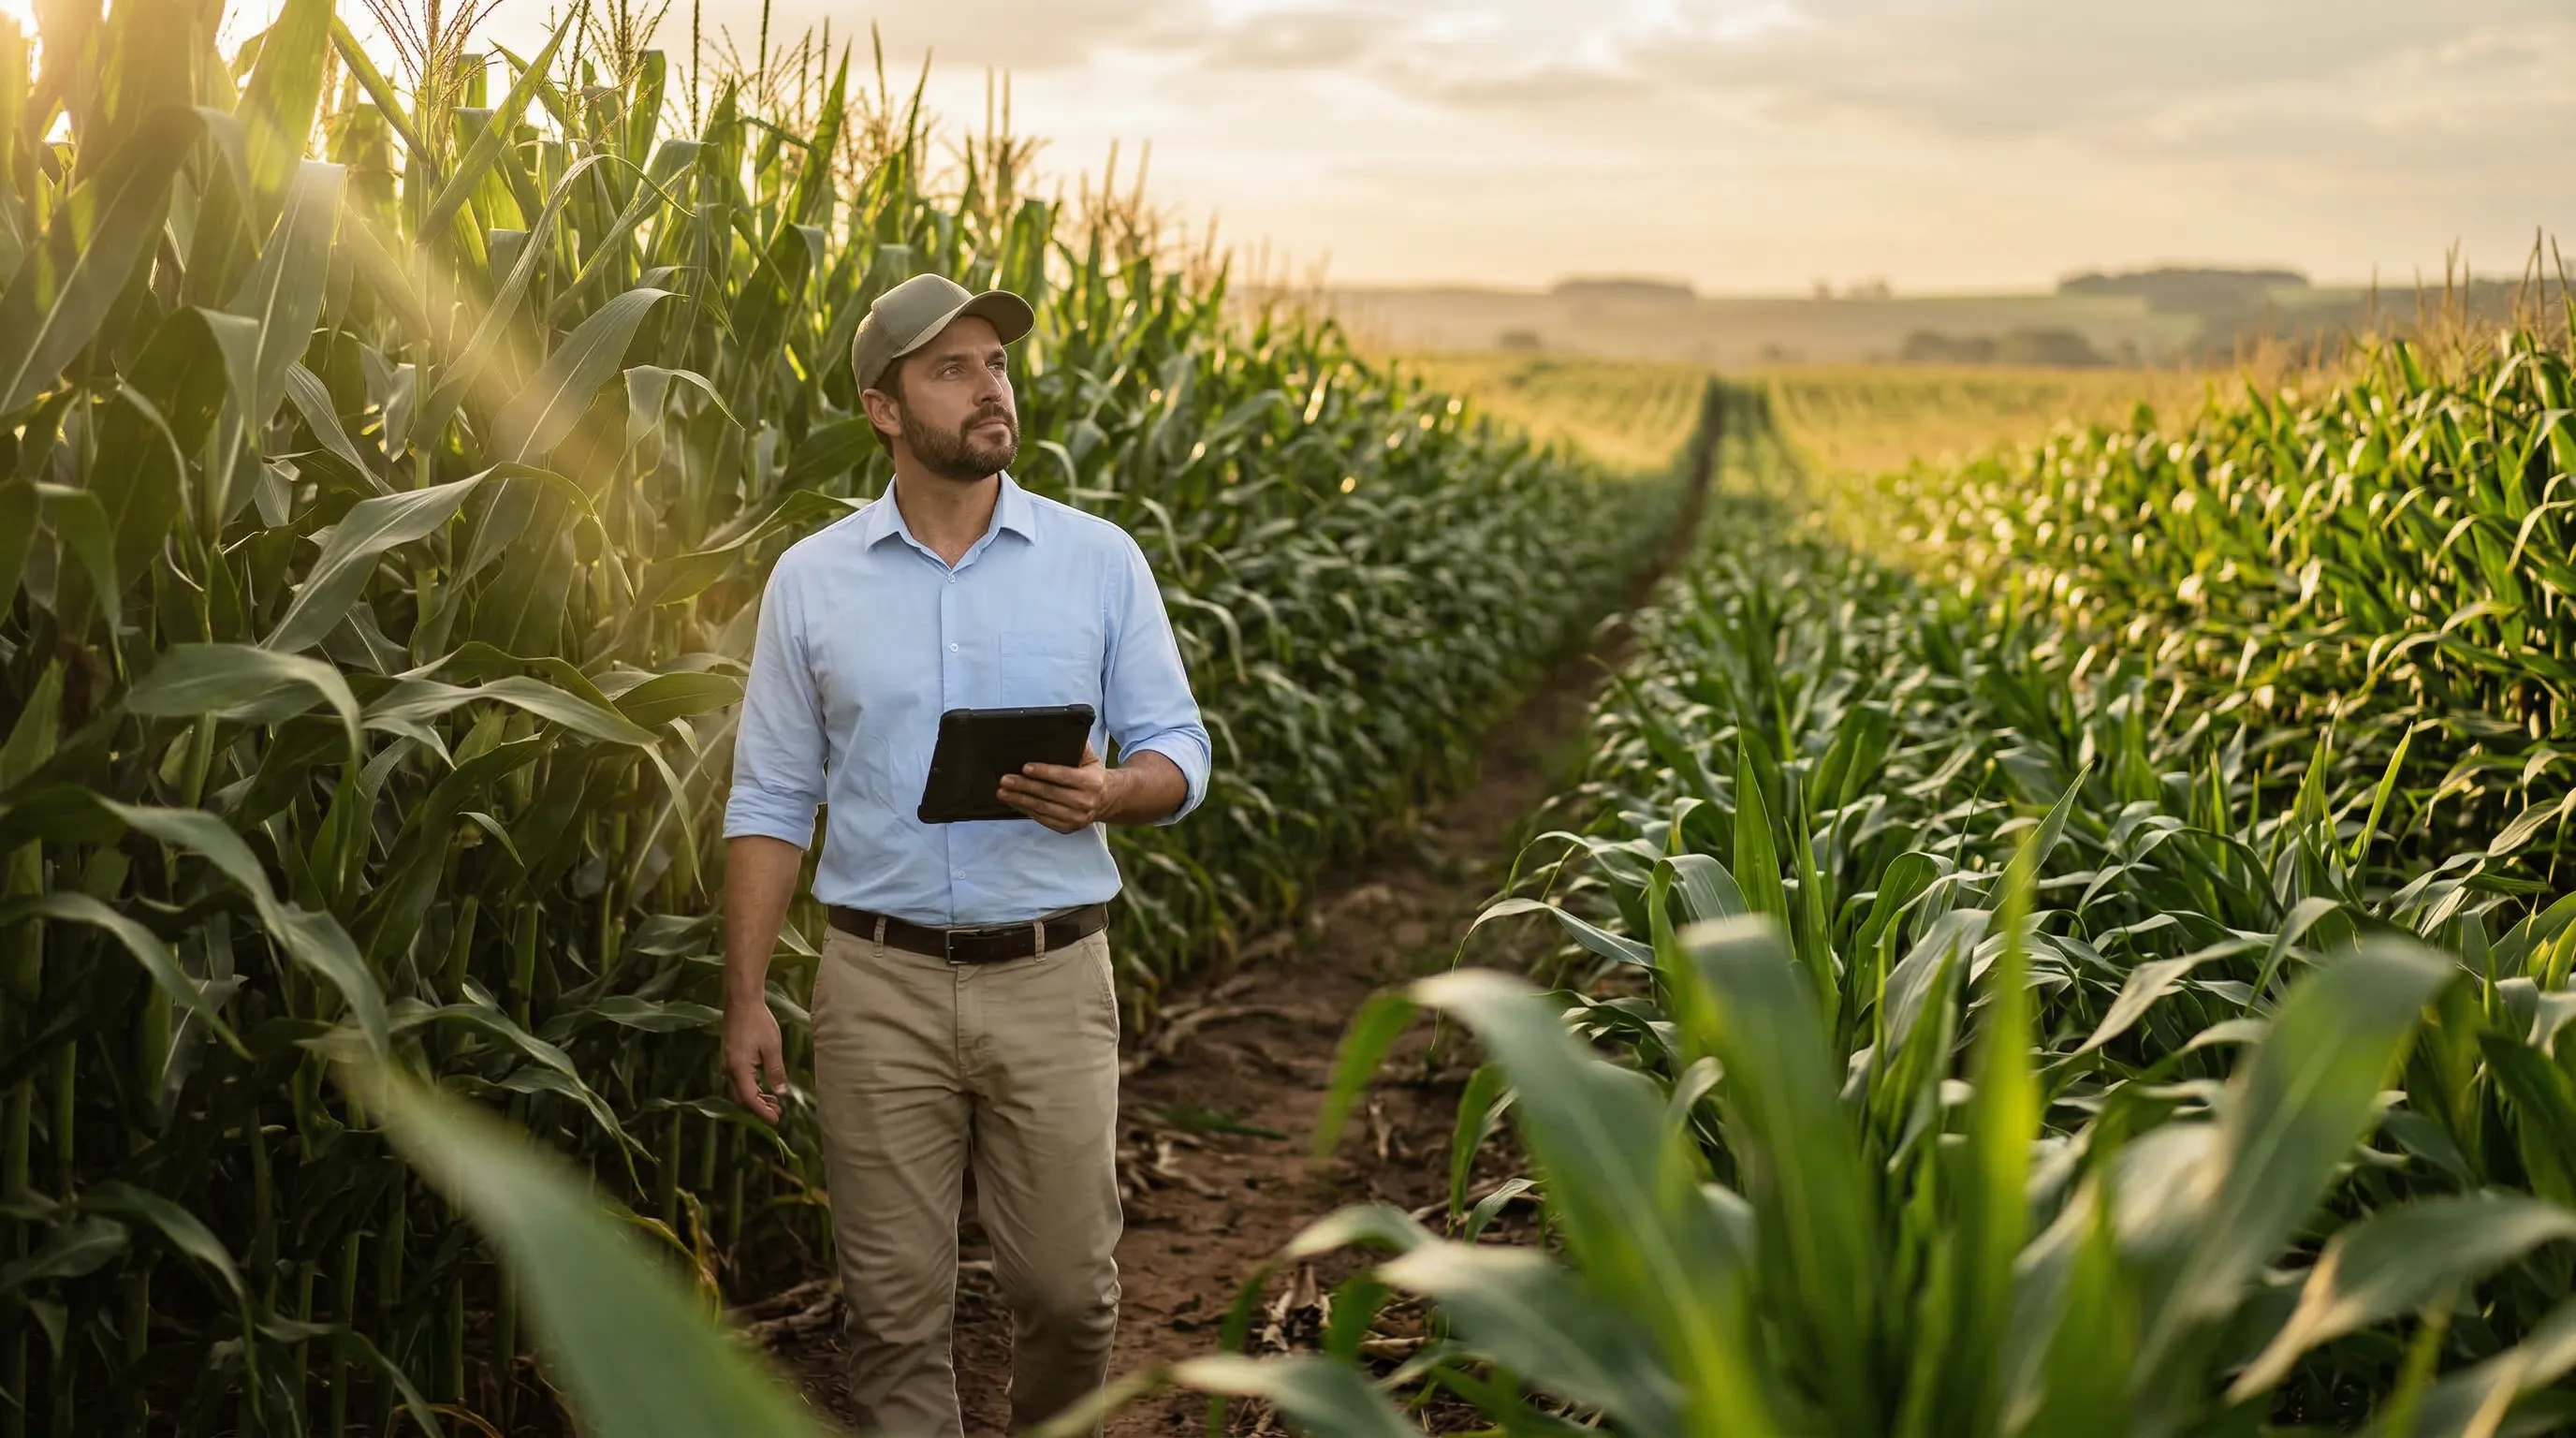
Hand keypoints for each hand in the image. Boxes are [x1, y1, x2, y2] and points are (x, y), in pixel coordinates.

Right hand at [723, 997, 787, 1124]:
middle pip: (742, 1097)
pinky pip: (738, 1079)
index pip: (750, 1099)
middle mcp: (728, 1069)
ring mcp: (727, 1062)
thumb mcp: (772, 1047)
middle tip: (778, 1111)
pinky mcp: (729, 1056)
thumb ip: (776, 1072)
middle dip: (759, 1107)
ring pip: (739, 1089)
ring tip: (775, 1100)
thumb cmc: (758, 1021)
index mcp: (738, 1069)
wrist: (741, 1000)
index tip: (776, 1121)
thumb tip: (781, 1093)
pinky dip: (751, 1086)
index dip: (762, 1112)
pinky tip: (764, 1084)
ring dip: (756, 1097)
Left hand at [998, 741, 1115, 833]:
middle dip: (1024, 786)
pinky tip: (1015, 803)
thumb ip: (1077, 746)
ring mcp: (1076, 818)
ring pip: (1043, 808)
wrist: (1107, 800)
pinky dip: (1026, 811)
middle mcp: (1085, 802)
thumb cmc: (1092, 775)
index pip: (1063, 776)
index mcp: (1091, 782)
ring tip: (1003, 792)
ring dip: (1020, 800)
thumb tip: (1060, 730)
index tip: (1025, 768)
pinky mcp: (1068, 828)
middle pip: (1048, 793)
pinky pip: (1043, 819)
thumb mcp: (1090, 758)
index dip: (1043, 772)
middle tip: (1005, 780)